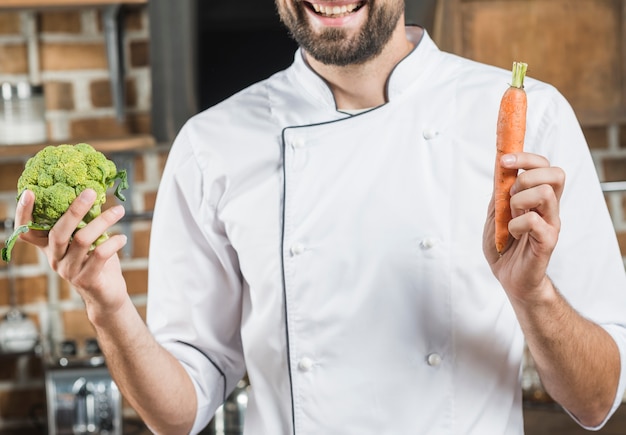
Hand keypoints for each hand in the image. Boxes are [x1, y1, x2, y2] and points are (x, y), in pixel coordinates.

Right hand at [15, 189, 128, 318]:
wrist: (107, 296)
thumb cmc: (97, 263)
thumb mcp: (88, 241)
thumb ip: (85, 223)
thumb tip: (93, 193)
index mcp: (51, 248)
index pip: (27, 232)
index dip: (24, 213)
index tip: (29, 193)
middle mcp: (55, 259)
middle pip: (58, 232)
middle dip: (74, 210)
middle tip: (90, 192)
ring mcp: (69, 271)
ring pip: (82, 240)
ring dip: (103, 221)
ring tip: (119, 210)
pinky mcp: (86, 280)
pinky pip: (99, 255)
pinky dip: (113, 243)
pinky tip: (122, 237)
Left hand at [483, 152, 564, 302]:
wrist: (509, 277)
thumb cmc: (503, 246)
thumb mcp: (494, 214)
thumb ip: (499, 194)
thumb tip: (500, 169)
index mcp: (539, 198)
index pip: (545, 166)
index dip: (526, 157)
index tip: (504, 161)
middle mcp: (550, 207)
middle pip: (556, 173)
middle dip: (527, 176)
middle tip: (511, 196)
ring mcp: (551, 223)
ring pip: (545, 193)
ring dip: (519, 201)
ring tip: (511, 217)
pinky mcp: (548, 240)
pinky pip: (534, 221)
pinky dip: (516, 225)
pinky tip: (512, 234)